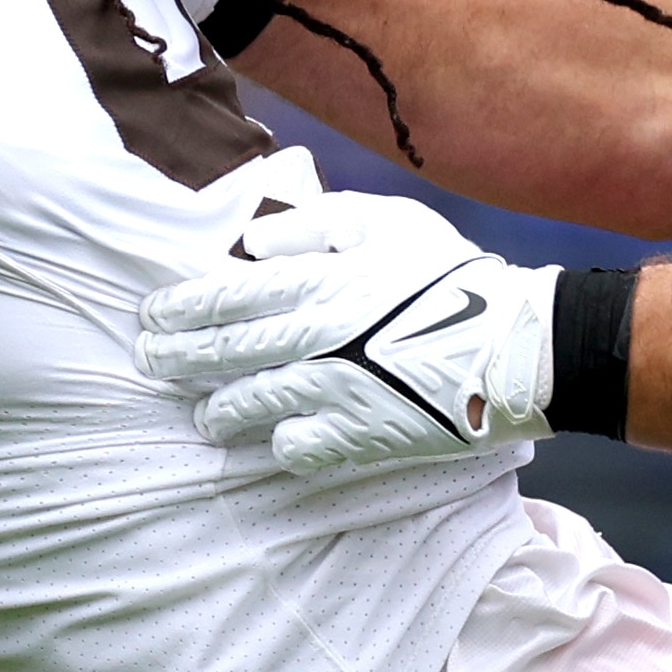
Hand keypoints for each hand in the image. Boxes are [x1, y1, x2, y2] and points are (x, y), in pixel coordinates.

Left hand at [136, 193, 557, 475]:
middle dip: (175, 359)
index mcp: (318, 283)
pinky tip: (270, 443)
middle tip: (148, 361)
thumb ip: (313, 224)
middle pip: (223, 353)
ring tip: (204, 416)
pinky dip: (278, 446)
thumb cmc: (453, 275)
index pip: (224, 298)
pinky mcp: (363, 434)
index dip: (179, 309)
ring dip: (217, 411)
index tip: (150, 315)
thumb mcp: (386, 222)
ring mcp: (336, 391)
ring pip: (250, 405)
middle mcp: (316, 338)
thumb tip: (251, 242)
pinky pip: (299, 449)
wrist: (523, 345)